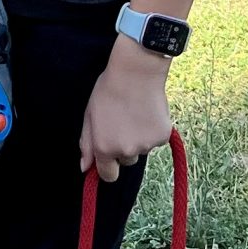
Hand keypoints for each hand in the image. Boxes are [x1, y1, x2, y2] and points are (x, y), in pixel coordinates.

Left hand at [80, 40, 172, 182]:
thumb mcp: (90, 116)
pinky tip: (148, 112)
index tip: (110, 158)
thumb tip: (85, 168)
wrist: (136, 73)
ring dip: (139, 139)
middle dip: (124, 148)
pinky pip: (156, 140)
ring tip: (135, 114)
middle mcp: (125, 151)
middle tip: (123, 123)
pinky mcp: (162, 137)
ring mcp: (146, 145)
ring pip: (142, 150)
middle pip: (126, 161)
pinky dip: (153, 130)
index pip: (108, 175)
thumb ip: (87, 144)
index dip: (109, 167)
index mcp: (104, 148)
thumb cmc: (108, 91)